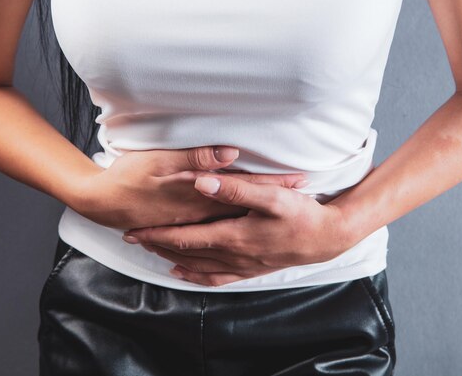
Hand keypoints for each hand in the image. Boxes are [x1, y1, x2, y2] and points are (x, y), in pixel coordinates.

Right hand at [72, 146, 308, 229]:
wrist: (101, 202)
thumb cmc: (129, 176)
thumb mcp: (160, 161)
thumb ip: (197, 158)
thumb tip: (230, 154)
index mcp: (200, 193)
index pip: (245, 187)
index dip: (272, 183)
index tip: (300, 179)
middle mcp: (202, 211)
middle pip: (246, 206)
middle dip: (273, 199)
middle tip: (302, 196)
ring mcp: (193, 222)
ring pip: (235, 220)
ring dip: (259, 217)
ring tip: (284, 216)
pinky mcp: (183, 226)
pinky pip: (217, 234)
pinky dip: (238, 231)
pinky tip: (244, 235)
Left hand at [122, 172, 352, 286]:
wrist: (327, 239)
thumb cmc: (302, 215)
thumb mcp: (272, 197)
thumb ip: (236, 189)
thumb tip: (202, 182)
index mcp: (233, 235)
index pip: (185, 236)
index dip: (157, 234)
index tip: (135, 230)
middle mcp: (233, 255)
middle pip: (185, 252)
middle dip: (157, 245)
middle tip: (134, 238)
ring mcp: (241, 265)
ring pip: (196, 265)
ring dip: (171, 258)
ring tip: (152, 251)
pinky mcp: (251, 269)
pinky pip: (216, 278)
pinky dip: (195, 276)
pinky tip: (184, 273)